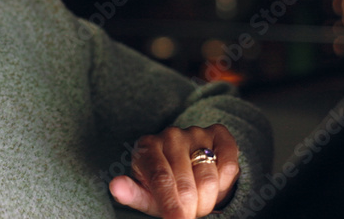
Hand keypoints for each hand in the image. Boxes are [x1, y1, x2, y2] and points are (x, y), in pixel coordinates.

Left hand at [109, 125, 239, 218]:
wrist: (188, 167)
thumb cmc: (162, 185)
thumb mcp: (146, 193)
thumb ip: (131, 193)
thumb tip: (116, 187)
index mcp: (147, 148)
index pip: (160, 179)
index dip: (170, 204)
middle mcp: (170, 135)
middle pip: (186, 183)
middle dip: (191, 208)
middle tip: (188, 213)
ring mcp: (195, 132)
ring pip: (208, 177)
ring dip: (207, 199)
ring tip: (199, 200)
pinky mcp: (218, 134)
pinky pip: (228, 166)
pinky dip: (225, 184)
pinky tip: (214, 185)